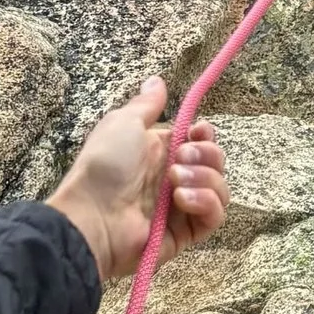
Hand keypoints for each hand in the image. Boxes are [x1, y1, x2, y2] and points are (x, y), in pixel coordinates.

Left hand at [49, 78, 228, 284]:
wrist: (93, 215)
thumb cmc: (104, 165)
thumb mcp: (123, 123)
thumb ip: (146, 103)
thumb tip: (157, 79)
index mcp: (160, 153)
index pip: (201, 142)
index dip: (205, 136)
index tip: (198, 132)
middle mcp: (174, 179)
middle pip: (215, 163)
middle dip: (206, 155)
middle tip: (178, 159)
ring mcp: (181, 208)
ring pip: (220, 189)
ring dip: (204, 179)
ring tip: (174, 182)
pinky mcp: (185, 234)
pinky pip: (214, 217)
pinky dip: (206, 203)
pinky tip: (182, 200)